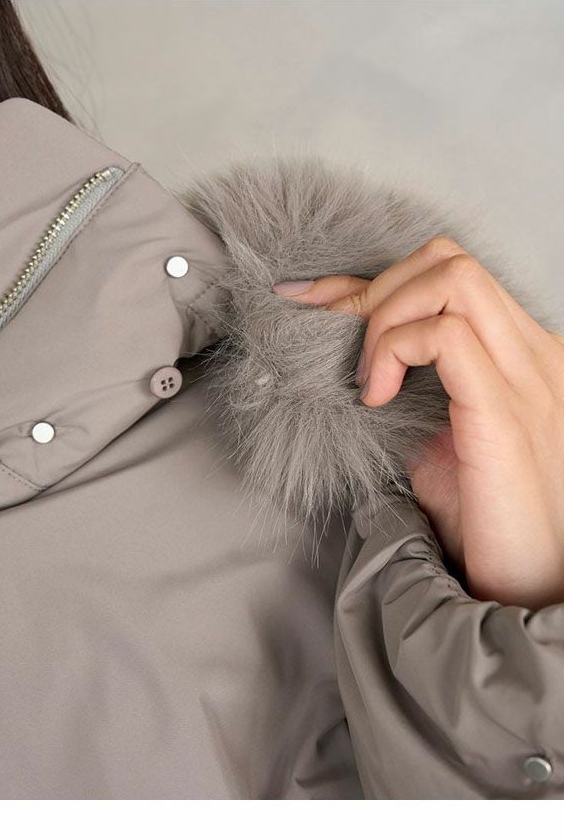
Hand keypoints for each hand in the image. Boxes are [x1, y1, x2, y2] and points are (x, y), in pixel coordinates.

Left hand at [273, 237, 563, 608]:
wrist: (527, 584)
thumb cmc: (484, 520)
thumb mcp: (437, 438)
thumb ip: (409, 389)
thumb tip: (348, 359)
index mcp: (522, 355)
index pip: (446, 277)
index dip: (369, 282)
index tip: (309, 302)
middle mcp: (534, 352)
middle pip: (449, 260)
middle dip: (373, 288)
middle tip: (335, 342)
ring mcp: (528, 376)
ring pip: (451, 277)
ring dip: (383, 316)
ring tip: (365, 379)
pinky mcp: (506, 411)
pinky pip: (445, 335)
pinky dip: (393, 350)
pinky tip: (375, 398)